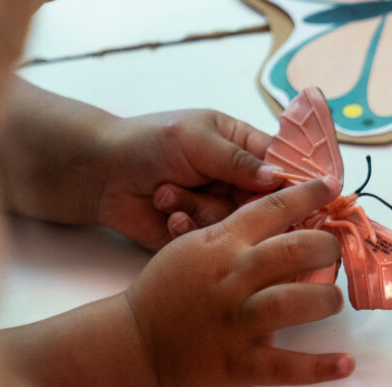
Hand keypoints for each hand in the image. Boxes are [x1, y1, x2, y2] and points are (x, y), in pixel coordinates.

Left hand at [95, 109, 283, 250]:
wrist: (101, 174)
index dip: (291, 183)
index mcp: (244, 149)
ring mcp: (222, 210)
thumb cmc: (147, 143)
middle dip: (237, 202)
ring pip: (238, 225)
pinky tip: (166, 213)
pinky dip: (186, 228)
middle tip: (215, 192)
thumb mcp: (196, 140)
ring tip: (167, 193)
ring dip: (199, 210)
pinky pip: (213, 242)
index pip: (284, 168)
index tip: (289, 194)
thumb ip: (238, 160)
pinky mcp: (203, 236)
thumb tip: (278, 177)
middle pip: (267, 205)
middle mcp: (238, 183)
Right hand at [125, 177, 353, 386]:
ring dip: (326, 300)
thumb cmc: (170, 288)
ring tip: (333, 301)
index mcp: (222, 245)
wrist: (136, 341)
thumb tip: (292, 219)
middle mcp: (233, 279)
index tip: (334, 188)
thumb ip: (238, 232)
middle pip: (293, 252)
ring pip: (294, 303)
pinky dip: (319, 367)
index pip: (271, 209)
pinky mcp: (240, 363)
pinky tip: (345, 364)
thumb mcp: (196, 245)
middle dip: (327, 248)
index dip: (308, 195)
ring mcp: (236, 322)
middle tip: (337, 254)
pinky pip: (285, 366)